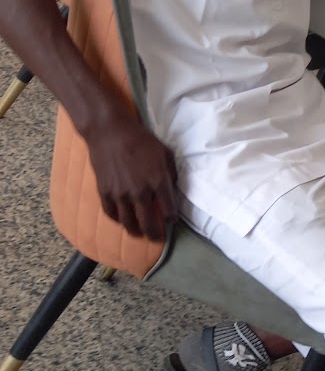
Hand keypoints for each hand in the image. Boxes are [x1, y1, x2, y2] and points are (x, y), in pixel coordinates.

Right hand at [86, 113, 178, 242]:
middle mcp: (140, 192)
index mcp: (158, 182)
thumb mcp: (165, 153)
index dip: (171, 218)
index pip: (169, 211)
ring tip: (139, 233)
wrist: (110, 131)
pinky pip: (111, 214)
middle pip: (149, 224)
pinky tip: (122, 220)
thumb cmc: (141, 140)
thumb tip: (173, 191)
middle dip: (155, 234)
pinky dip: (118, 220)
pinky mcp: (104, 192)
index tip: (171, 218)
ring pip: (129, 223)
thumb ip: (171, 174)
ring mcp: (120, 194)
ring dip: (135, 231)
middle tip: (157, 238)